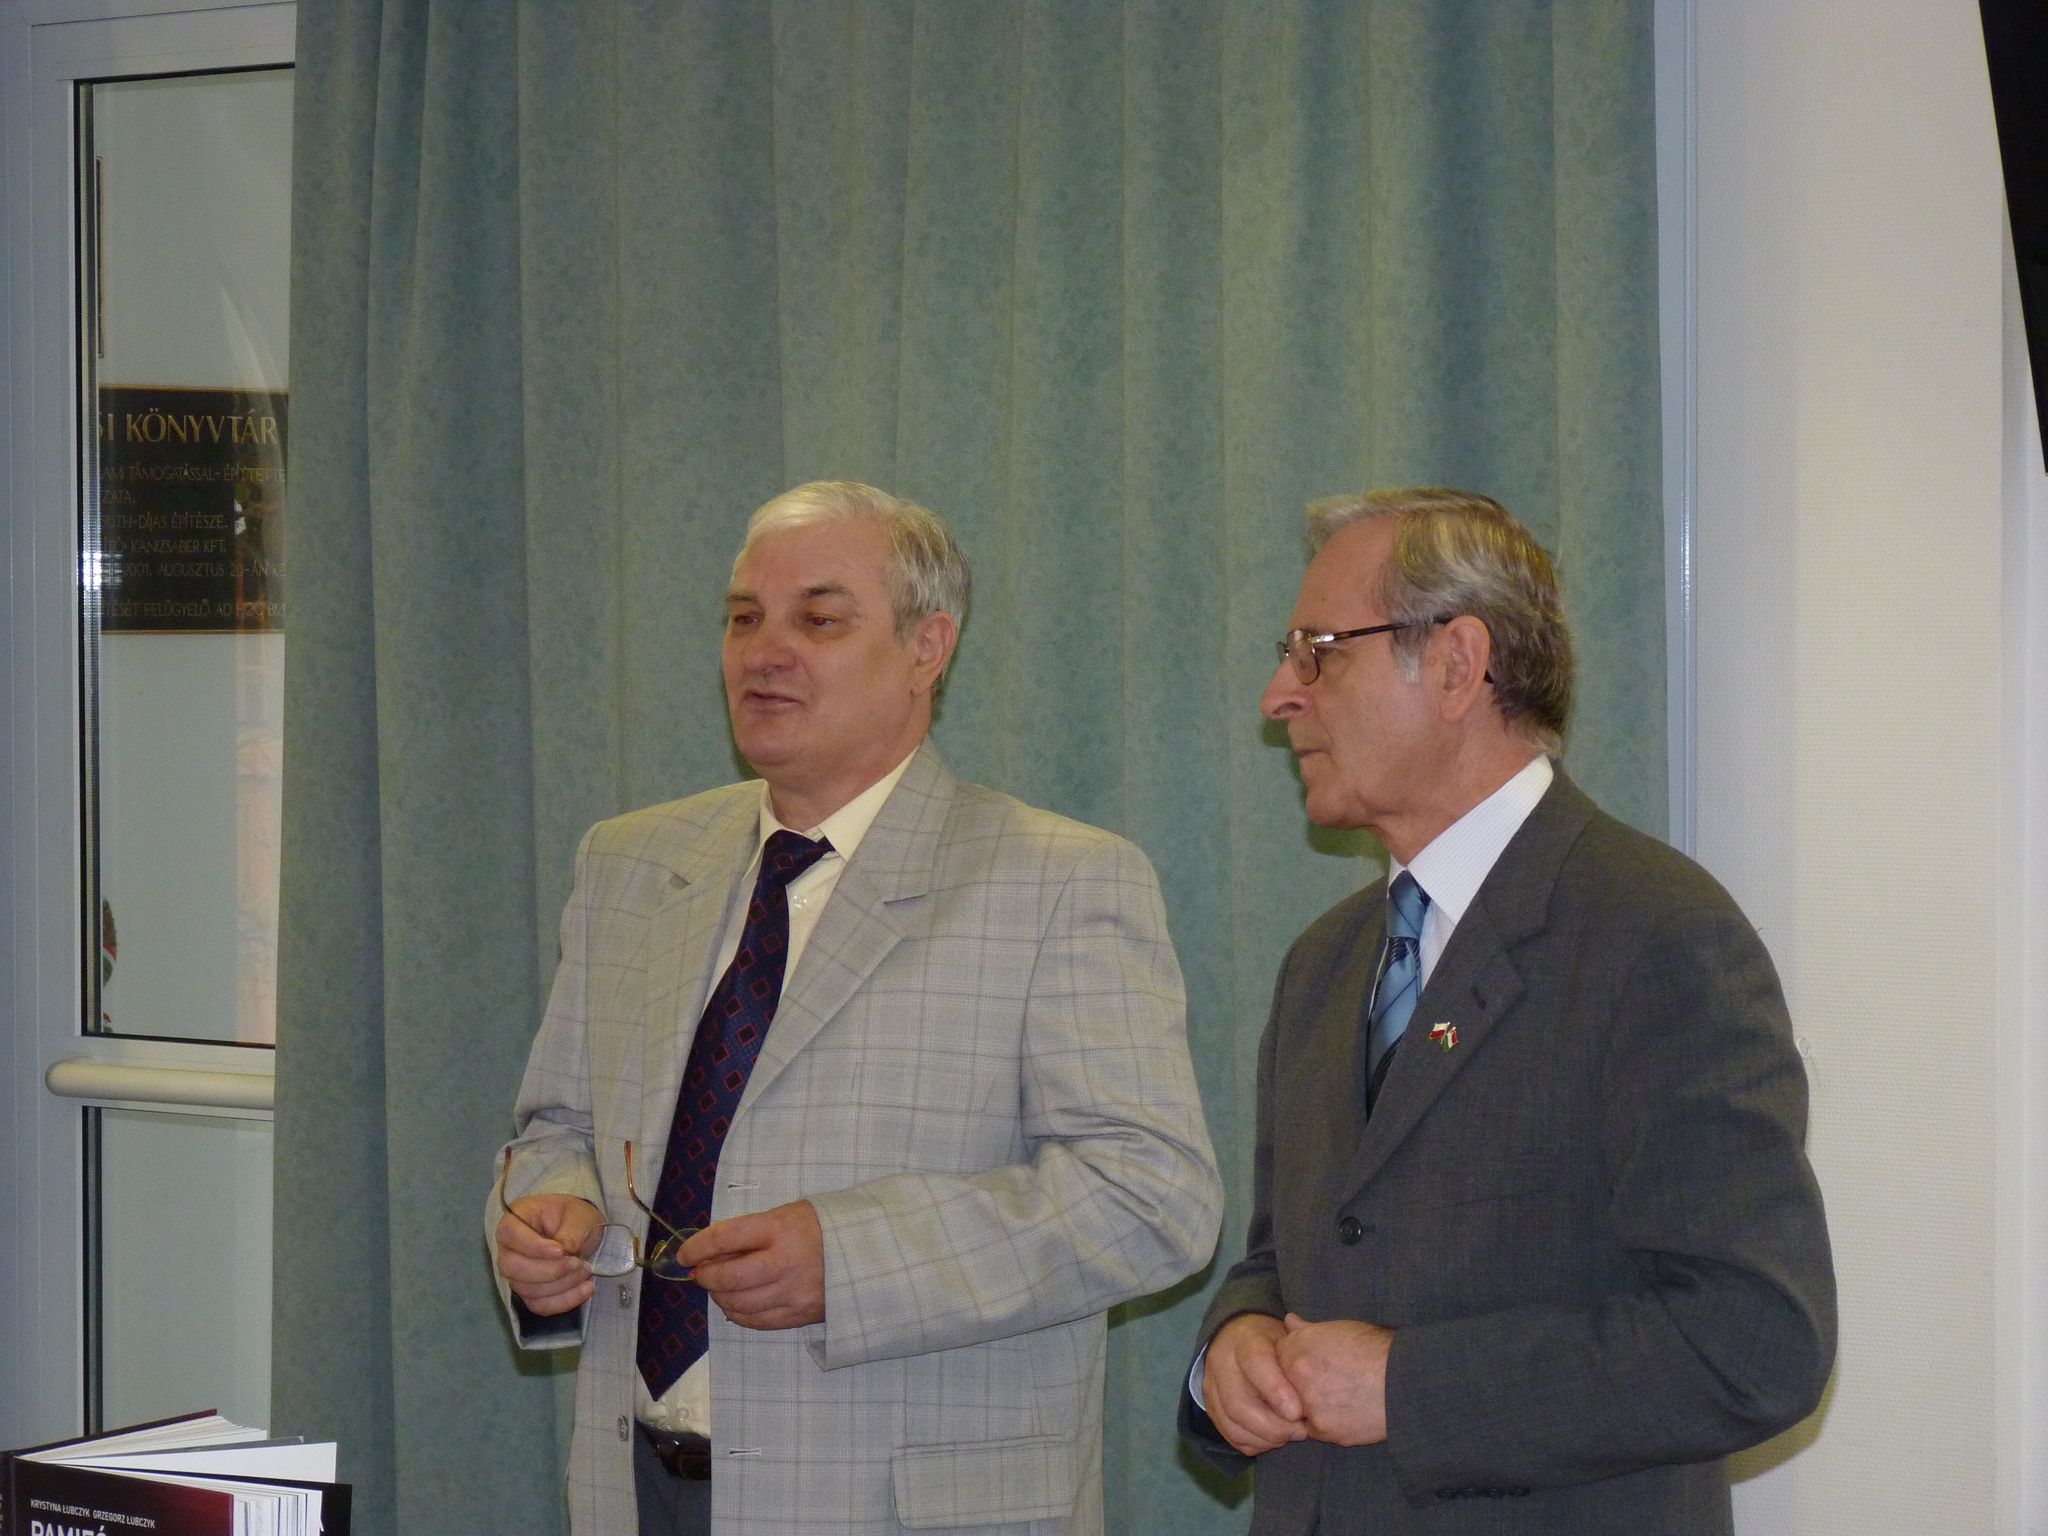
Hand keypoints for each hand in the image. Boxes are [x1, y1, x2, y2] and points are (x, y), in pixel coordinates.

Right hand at [496, 1194, 605, 1316]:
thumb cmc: (574, 1218)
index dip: (533, 1246)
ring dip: (561, 1285)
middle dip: (549, 1271)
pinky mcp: (529, 1293)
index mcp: (516, 1220)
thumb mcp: (579, 1215)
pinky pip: (539, 1305)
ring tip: (585, 1271)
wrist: (580, 1233)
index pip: (509, 1234)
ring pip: (526, 1289)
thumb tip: (566, 1248)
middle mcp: (508, 1249)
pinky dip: (564, 1301)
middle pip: (511, 1267)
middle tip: (577, 1263)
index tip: (561, 1251)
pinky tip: (586, 1289)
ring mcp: (516, 1274)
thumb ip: (572, 1230)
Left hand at [682, 1200, 825, 1329]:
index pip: (725, 1238)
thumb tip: (712, 1252)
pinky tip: (737, 1304)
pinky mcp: (800, 1315)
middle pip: (728, 1278)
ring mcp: (793, 1293)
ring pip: (738, 1304)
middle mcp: (785, 1262)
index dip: (697, 1247)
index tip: (685, 1254)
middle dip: (706, 1276)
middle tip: (702, 1272)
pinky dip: (738, 1314)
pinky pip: (756, 1321)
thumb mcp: (787, 1215)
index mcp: (781, 1229)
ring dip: (719, 1297)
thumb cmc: (822, 1228)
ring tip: (721, 1287)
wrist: (869, 1254)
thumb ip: (751, 1232)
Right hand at [1202, 1313, 1306, 1456]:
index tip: (1298, 1412)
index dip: (1276, 1391)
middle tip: (1300, 1431)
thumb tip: (1317, 1387)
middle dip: (1273, 1426)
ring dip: (1265, 1438)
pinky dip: (1254, 1443)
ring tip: (1290, 1436)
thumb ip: (1300, 1358)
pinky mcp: (1211, 1408)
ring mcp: (1211, 1387)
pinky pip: (1230, 1435)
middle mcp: (1221, 1362)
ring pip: (1232, 1425)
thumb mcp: (1289, 1337)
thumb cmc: (1274, 1341)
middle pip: (1238, 1404)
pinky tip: (1274, 1439)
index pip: (1254, 1363)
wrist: (1240, 1337)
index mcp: (1244, 1339)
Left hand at [1275, 1312, 1392, 1445]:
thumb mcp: (1338, 1329)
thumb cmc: (1374, 1349)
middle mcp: (1297, 1377)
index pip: (1276, 1357)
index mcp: (1297, 1348)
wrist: (1403, 1381)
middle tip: (1322, 1382)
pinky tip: (1344, 1413)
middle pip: (1283, 1385)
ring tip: (1336, 1397)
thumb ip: (1307, 1329)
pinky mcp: (1325, 1431)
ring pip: (1297, 1409)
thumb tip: (1288, 1321)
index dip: (1291, 1360)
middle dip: (1297, 1384)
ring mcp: (1309, 1407)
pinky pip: (1316, 1429)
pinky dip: (1325, 1422)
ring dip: (1309, 1405)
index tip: (1307, 1364)